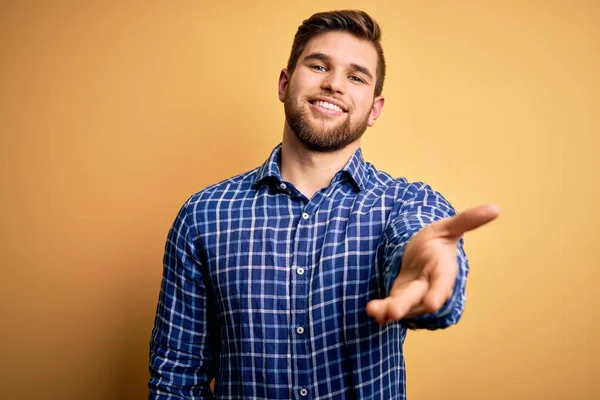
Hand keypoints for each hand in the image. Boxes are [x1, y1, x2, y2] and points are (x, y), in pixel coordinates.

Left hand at [366, 204, 499, 324]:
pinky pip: (390, 306)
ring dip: (388, 309)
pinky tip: (371, 312)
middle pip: (418, 298)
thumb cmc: (438, 240)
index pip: (443, 283)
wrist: (424, 254)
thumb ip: (467, 220)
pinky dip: (380, 311)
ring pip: (402, 305)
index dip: (438, 293)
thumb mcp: (448, 227)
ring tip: (372, 310)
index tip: (432, 304)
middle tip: (392, 312)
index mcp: (444, 271)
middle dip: (404, 305)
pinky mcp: (400, 297)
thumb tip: (495, 208)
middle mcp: (430, 287)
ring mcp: (414, 295)